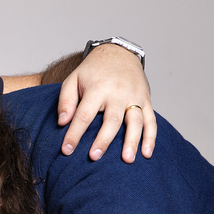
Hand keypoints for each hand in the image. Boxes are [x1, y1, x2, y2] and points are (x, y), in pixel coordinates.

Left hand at [57, 44, 155, 162]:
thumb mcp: (73, 80)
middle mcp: (118, 93)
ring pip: (136, 122)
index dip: (74, 134)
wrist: (118, 53)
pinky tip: (146, 154)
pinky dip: (150, 138)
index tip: (66, 150)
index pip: (84, 115)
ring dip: (132, 142)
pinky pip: (151, 121)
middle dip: (103, 140)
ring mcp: (135, 97)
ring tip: (127, 160)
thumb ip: (66, 101)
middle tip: (94, 157)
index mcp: (97, 89)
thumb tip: (62, 122)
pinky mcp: (147, 100)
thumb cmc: (92, 71)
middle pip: (112, 120)